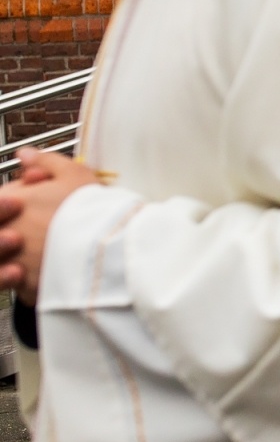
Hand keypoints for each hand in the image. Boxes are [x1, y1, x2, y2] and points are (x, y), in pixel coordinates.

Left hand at [0, 148, 100, 304]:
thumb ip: (46, 161)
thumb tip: (26, 154)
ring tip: (54, 253)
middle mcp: (6, 234)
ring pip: (8, 260)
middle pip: (5, 233)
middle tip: (51, 228)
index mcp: (12, 204)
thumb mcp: (75, 173)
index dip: (23, 198)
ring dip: (26, 256)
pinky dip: (35, 280)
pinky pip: (22, 284)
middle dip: (23, 229)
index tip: (42, 200)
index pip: (4, 199)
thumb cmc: (92, 211)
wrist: (107, 248)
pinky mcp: (25, 287)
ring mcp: (13, 262)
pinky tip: (56, 272)